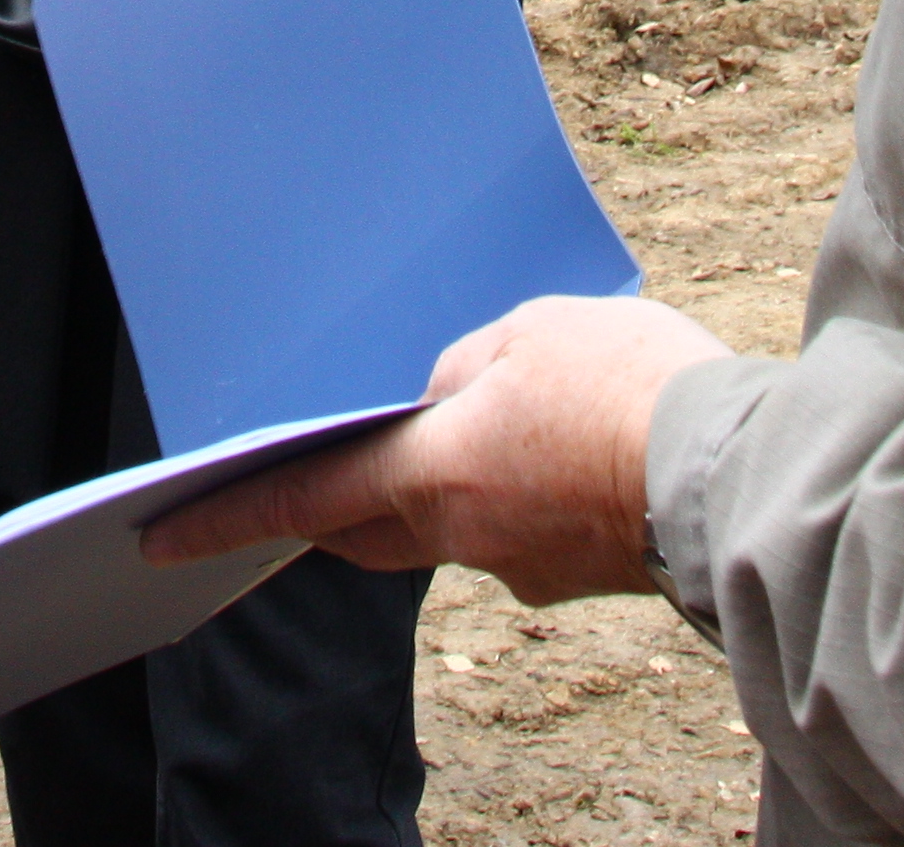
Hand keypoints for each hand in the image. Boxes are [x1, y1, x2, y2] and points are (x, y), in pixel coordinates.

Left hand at [139, 295, 735, 601]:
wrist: (740, 474)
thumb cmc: (630, 391)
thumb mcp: (528, 333)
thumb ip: (463, 364)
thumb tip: (441, 394)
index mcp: (433, 477)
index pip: (304, 499)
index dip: (225, 518)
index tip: (162, 539)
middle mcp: (465, 537)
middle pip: (365, 530)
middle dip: (328, 507)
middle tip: (302, 477)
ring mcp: (524, 565)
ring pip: (448, 527)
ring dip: (437, 486)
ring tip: (470, 422)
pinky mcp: (578, 570)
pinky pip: (517, 528)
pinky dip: (511, 492)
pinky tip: (551, 444)